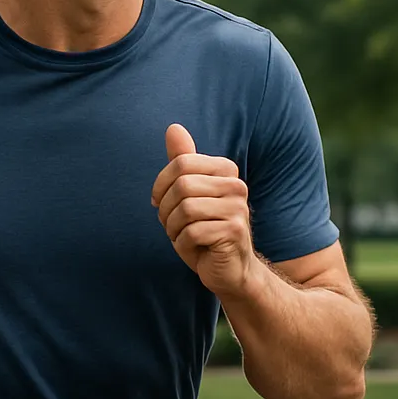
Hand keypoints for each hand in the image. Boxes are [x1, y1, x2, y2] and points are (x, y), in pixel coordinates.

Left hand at [151, 123, 259, 296]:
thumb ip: (183, 161)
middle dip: (167, 210)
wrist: (230, 270)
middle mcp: (236, 186)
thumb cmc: (206, 230)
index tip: (160, 202)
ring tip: (184, 237)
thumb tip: (173, 127)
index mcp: (226, 170)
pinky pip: (192, 233)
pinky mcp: (233, 232)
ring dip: (174, 229)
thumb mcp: (190, 194)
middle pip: (181, 186)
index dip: (161, 185)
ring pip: (185, 210)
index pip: (180, 164)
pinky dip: (183, 244)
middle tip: (173, 225)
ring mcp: (237, 209)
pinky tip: (195, 249)